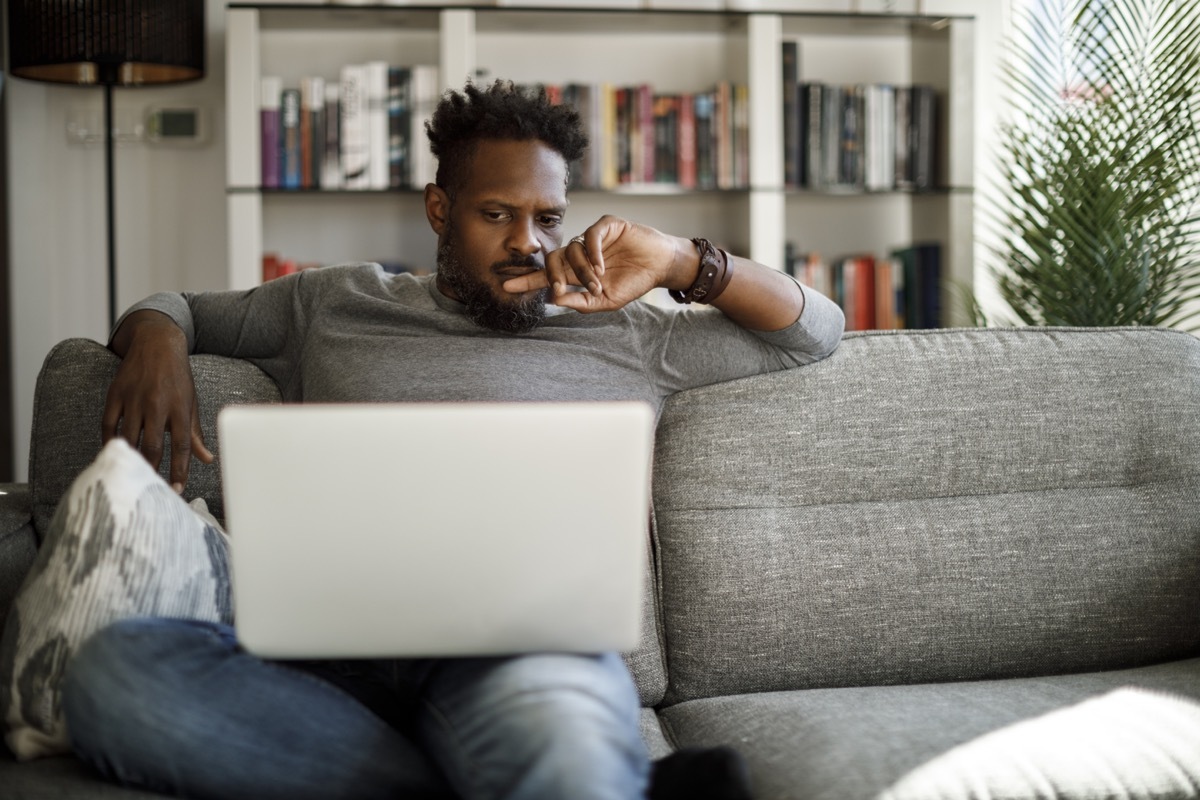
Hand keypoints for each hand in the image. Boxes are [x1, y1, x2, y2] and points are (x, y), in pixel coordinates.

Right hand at [102, 311, 212, 491]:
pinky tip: (116, 453)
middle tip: (152, 487)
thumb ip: (195, 434)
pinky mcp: (115, 394)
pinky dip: (110, 442)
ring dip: (132, 459)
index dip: (179, 470)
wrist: (157, 343)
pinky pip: (108, 424)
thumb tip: (207, 460)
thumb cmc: (178, 378)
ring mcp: (134, 398)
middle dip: (153, 470)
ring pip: (130, 438)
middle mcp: (157, 404)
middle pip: (152, 446)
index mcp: (180, 408)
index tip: (177, 489)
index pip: (181, 447)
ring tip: (134, 475)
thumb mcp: (191, 403)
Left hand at [502, 215, 697, 312]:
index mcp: (576, 271)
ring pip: (572, 250)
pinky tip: (601, 266)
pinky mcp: (606, 226)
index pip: (546, 275)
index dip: (527, 280)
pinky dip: (592, 252)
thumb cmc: (634, 283)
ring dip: (583, 271)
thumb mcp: (606, 301)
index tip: (506, 285)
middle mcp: (579, 253)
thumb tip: (554, 299)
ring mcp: (591, 238)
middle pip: (552, 259)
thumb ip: (581, 302)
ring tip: (598, 283)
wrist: (659, 266)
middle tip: (559, 288)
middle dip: (552, 275)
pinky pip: (589, 236)